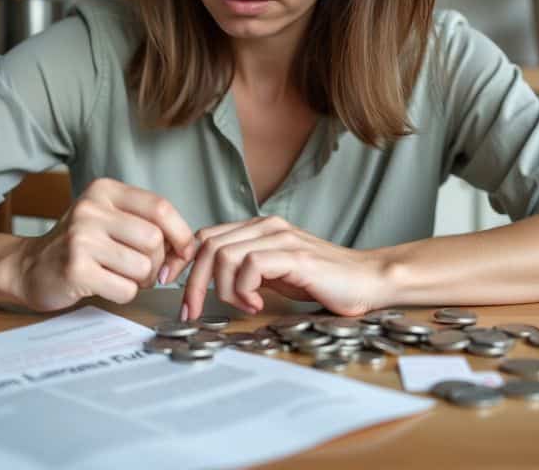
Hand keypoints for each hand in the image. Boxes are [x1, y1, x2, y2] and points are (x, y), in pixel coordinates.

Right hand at [12, 178, 195, 311]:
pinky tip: (105, 285)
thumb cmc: (79, 245)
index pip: (160, 207)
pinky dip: (124, 294)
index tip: (183, 251)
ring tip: (121, 276)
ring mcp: (81, 239)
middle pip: (154, 240)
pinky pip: (126, 290)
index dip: (180, 233)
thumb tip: (189, 248)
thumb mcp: (108, 219)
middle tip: (142, 270)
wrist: (29, 267)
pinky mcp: (76, 270)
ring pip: (143, 267)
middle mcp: (91, 210)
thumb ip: (146, 223)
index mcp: (104, 191)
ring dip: (140, 281)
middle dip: (157, 262)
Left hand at [180, 215, 385, 320]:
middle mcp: (266, 226)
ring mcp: (280, 238)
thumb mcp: (274, 275)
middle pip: (206, 245)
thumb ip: (246, 271)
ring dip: (222, 289)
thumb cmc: (322, 282)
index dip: (182, 261)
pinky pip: (249, 266)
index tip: (170, 287)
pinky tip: (257, 304)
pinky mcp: (294, 255)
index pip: (205, 236)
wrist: (367, 280)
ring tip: (242, 306)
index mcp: (258, 228)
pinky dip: (243, 290)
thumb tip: (208, 282)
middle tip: (192, 312)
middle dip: (192, 283)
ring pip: (223, 255)